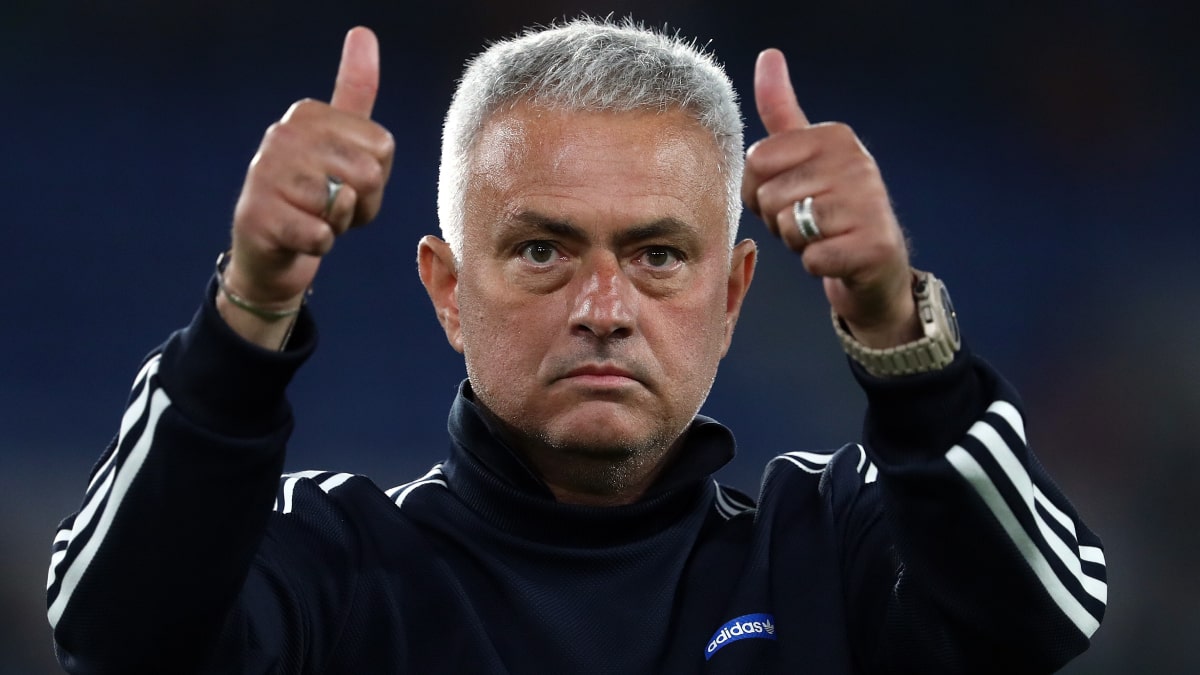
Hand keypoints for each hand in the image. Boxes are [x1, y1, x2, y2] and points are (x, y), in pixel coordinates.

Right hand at [219, 26, 395, 345]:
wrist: (269, 252)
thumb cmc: (314, 197)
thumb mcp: (341, 143)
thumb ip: (355, 91)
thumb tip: (363, 32)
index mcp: (308, 113)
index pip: (382, 146)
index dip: (376, 179)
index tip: (346, 183)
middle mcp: (282, 134)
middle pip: (368, 173)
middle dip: (361, 205)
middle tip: (332, 209)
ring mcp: (264, 173)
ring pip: (343, 205)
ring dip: (337, 226)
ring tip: (312, 220)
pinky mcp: (257, 216)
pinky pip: (321, 236)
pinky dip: (318, 246)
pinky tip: (298, 238)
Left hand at [742, 49, 917, 348]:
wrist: (874, 262)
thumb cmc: (827, 208)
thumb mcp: (804, 154)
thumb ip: (781, 111)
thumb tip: (768, 55)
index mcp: (834, 136)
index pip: (756, 160)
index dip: (759, 189)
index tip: (791, 193)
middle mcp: (856, 162)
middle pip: (768, 197)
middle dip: (777, 220)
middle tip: (809, 222)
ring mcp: (868, 203)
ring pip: (788, 227)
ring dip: (797, 243)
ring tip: (824, 236)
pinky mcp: (872, 246)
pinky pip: (811, 259)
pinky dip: (816, 265)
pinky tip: (837, 257)